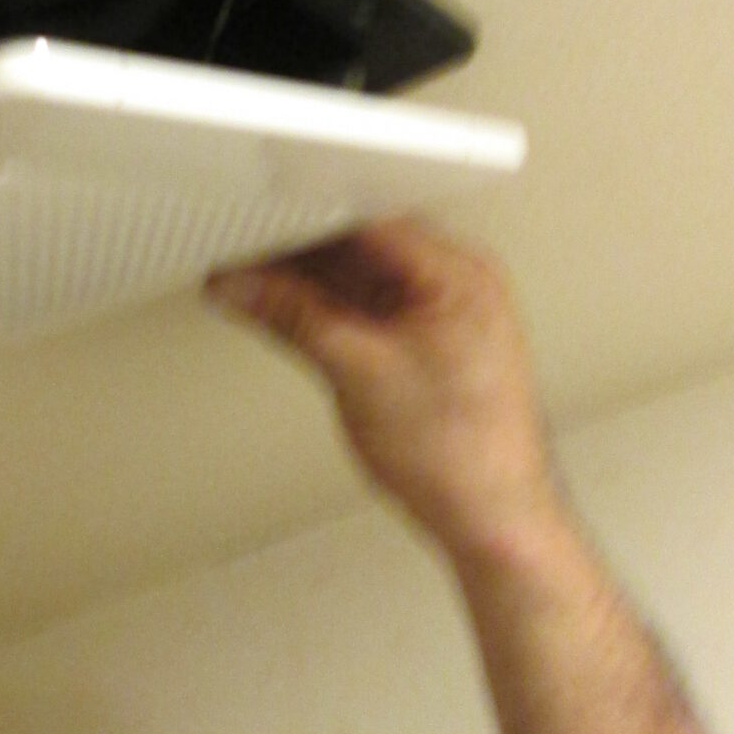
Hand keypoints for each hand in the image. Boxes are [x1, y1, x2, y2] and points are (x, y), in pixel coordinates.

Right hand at [207, 222, 561, 563]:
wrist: (493, 519)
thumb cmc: (464, 456)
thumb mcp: (359, 372)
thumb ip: (293, 319)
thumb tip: (244, 287)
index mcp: (458, 274)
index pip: (370, 217)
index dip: (307, 214)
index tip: (257, 218)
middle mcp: (453, 284)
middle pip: (359, 243)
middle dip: (297, 248)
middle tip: (240, 250)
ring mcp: (436, 314)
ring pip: (354, 276)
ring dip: (302, 280)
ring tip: (246, 281)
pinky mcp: (419, 343)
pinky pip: (360, 307)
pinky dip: (318, 310)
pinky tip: (278, 311)